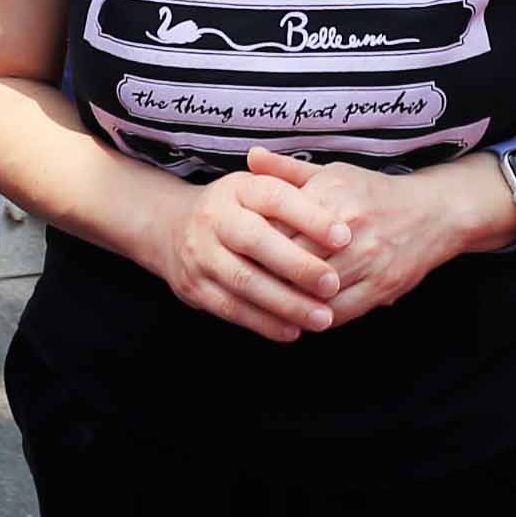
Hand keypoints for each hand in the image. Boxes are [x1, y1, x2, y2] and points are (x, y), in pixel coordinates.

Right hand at [149, 165, 347, 341]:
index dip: (311, 217)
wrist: (171, 228)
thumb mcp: (257, 186)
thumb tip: (337, 195)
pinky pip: (231, 308)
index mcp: (238, 189)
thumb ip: (295, 186)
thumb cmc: (236, 209)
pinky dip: (263, 323)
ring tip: (321, 318)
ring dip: (285, 304)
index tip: (344, 237)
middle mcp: (215, 218)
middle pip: (256, 241)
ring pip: (244, 281)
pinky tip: (292, 331)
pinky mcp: (194, 287)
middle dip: (297, 265)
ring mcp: (201, 253)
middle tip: (333, 284)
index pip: (276, 197)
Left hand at [237, 148, 502, 324]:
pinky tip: (301, 316)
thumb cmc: (373, 192)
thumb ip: (288, 171)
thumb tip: (250, 157)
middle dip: (266, 277)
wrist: (433, 212)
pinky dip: (317, 317)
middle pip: (293, 261)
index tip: (236, 253)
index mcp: (332, 195)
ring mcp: (368, 259)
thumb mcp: (333, 173)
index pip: (278, 226)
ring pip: (315, 291)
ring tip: (267, 305)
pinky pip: (340, 311)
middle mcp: (350, 226)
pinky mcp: (383, 286)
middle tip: (243, 285)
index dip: (254, 244)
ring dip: (289, 302)